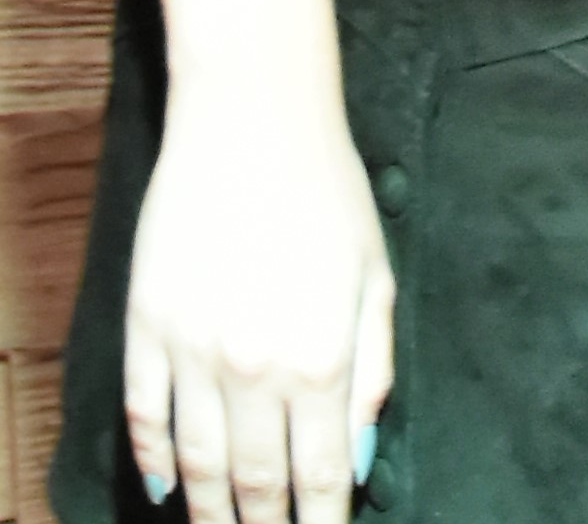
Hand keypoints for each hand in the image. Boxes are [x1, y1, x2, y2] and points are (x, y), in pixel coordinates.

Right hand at [124, 115, 394, 523]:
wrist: (253, 127)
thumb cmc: (326, 197)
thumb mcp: (376, 283)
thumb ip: (372, 375)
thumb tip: (357, 457)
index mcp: (320, 363)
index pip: (321, 478)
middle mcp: (252, 370)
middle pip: (257, 481)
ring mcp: (190, 348)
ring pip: (196, 460)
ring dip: (209, 508)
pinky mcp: (146, 321)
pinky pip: (142, 409)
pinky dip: (150, 456)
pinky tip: (160, 483)